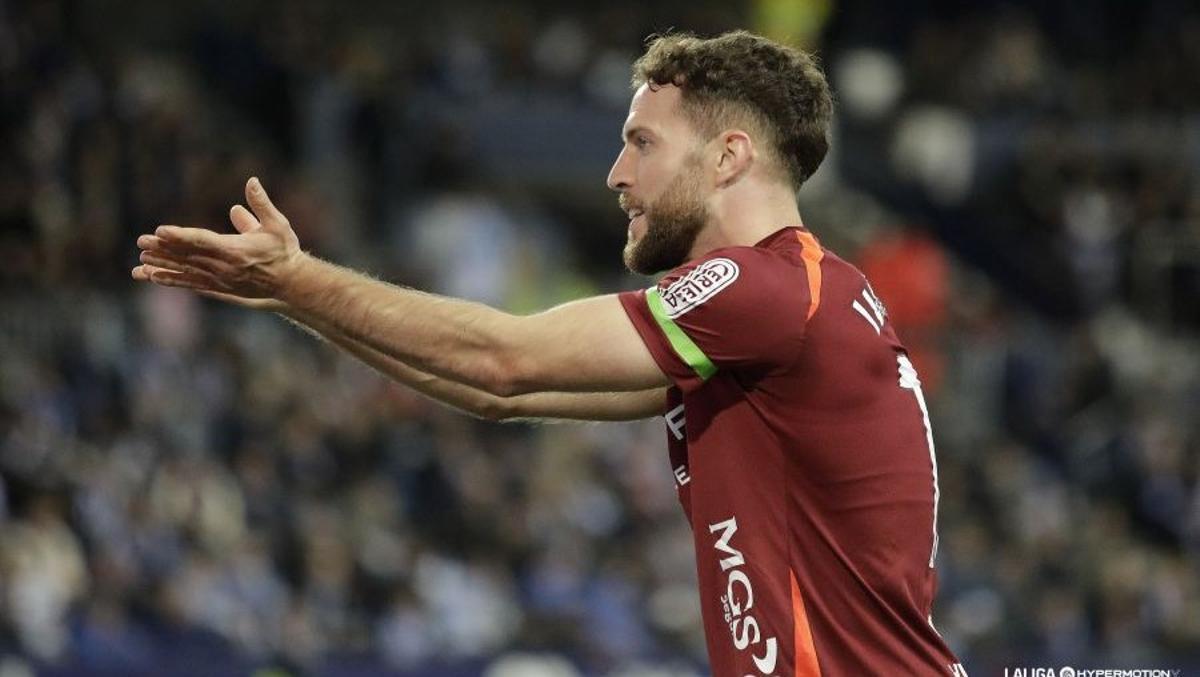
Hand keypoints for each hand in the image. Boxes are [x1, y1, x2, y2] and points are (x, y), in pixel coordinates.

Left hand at [133, 177, 304, 302]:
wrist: (291, 283)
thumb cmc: (284, 251)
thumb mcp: (278, 224)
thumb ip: (261, 203)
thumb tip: (251, 181)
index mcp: (236, 250)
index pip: (202, 241)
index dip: (180, 236)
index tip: (160, 230)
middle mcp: (224, 267)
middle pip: (188, 257)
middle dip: (163, 249)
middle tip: (141, 242)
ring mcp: (220, 280)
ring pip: (185, 272)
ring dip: (162, 266)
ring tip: (141, 263)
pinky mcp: (219, 288)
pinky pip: (190, 283)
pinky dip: (172, 280)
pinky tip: (154, 276)